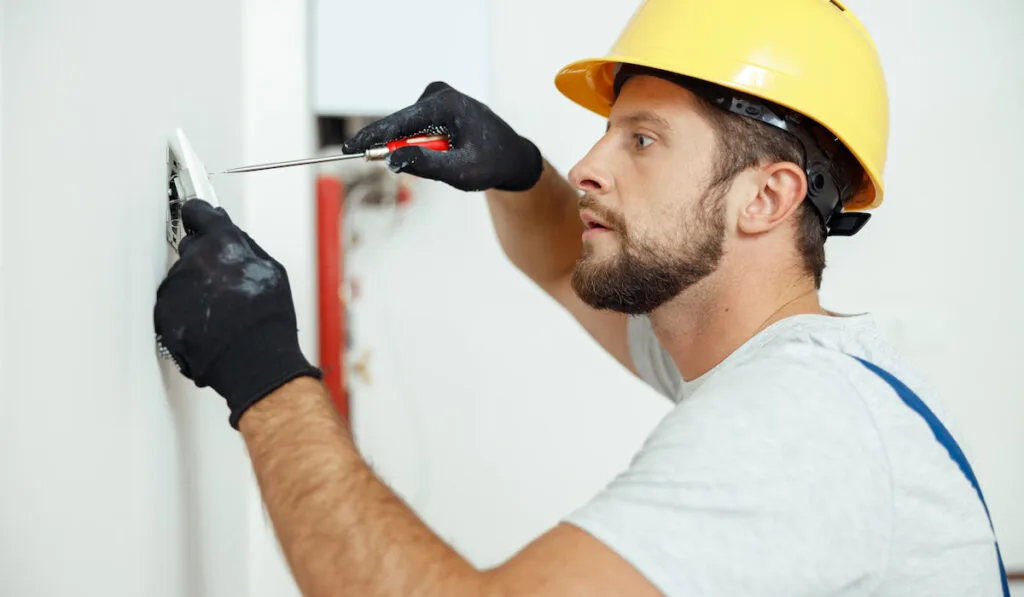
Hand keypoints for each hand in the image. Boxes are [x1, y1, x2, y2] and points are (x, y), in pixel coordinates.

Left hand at [154, 200, 320, 427]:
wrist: (254, 363)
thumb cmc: (268, 322)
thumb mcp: (274, 272)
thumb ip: (247, 246)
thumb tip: (231, 231)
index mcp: (222, 245)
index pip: (198, 213)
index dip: (201, 216)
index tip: (199, 217)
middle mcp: (193, 262)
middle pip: (191, 248)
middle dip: (205, 259)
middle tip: (227, 283)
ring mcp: (175, 289)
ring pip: (182, 278)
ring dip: (197, 288)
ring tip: (222, 311)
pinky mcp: (163, 314)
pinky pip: (173, 303)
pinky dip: (187, 310)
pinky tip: (209, 324)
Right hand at [343, 81, 542, 191]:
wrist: (510, 155)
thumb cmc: (490, 163)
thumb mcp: (461, 171)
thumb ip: (427, 165)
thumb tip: (392, 159)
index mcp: (446, 104)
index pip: (398, 122)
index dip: (372, 137)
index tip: (349, 148)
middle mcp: (439, 94)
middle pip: (400, 126)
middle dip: (397, 147)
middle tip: (406, 161)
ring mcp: (437, 97)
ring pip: (408, 131)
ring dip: (418, 149)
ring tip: (450, 158)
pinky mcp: (435, 105)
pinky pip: (416, 130)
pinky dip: (423, 145)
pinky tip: (448, 150)